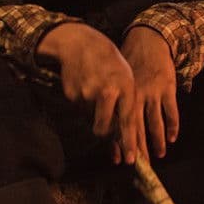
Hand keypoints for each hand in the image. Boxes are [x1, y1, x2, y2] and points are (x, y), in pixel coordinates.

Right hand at [36, 23, 142, 162]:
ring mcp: (88, 94)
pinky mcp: (72, 95)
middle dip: (106, 137)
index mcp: (126, 86)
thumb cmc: (109, 63)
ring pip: (92, 120)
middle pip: (105, 128)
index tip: (131, 160)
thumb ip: (127, 102)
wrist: (81, 43)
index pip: (128, 121)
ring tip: (97, 95)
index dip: (129, 142)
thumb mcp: (125, 77)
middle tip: (107, 136)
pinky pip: (80, 110)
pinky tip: (86, 87)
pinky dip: (84, 104)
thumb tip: (124, 132)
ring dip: (95, 115)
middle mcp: (107, 91)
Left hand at [117, 26, 179, 161]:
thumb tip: (104, 124)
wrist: (148, 40)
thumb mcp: (118, 79)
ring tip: (158, 155)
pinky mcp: (167, 87)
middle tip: (139, 164)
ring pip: (154, 122)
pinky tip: (171, 138)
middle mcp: (136, 95)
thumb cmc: (130, 62)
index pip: (120, 124)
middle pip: (136, 127)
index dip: (121, 143)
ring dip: (156, 140)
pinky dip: (172, 126)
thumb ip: (114, 100)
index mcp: (123, 94)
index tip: (120, 159)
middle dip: (138, 147)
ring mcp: (153, 92)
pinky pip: (171, 111)